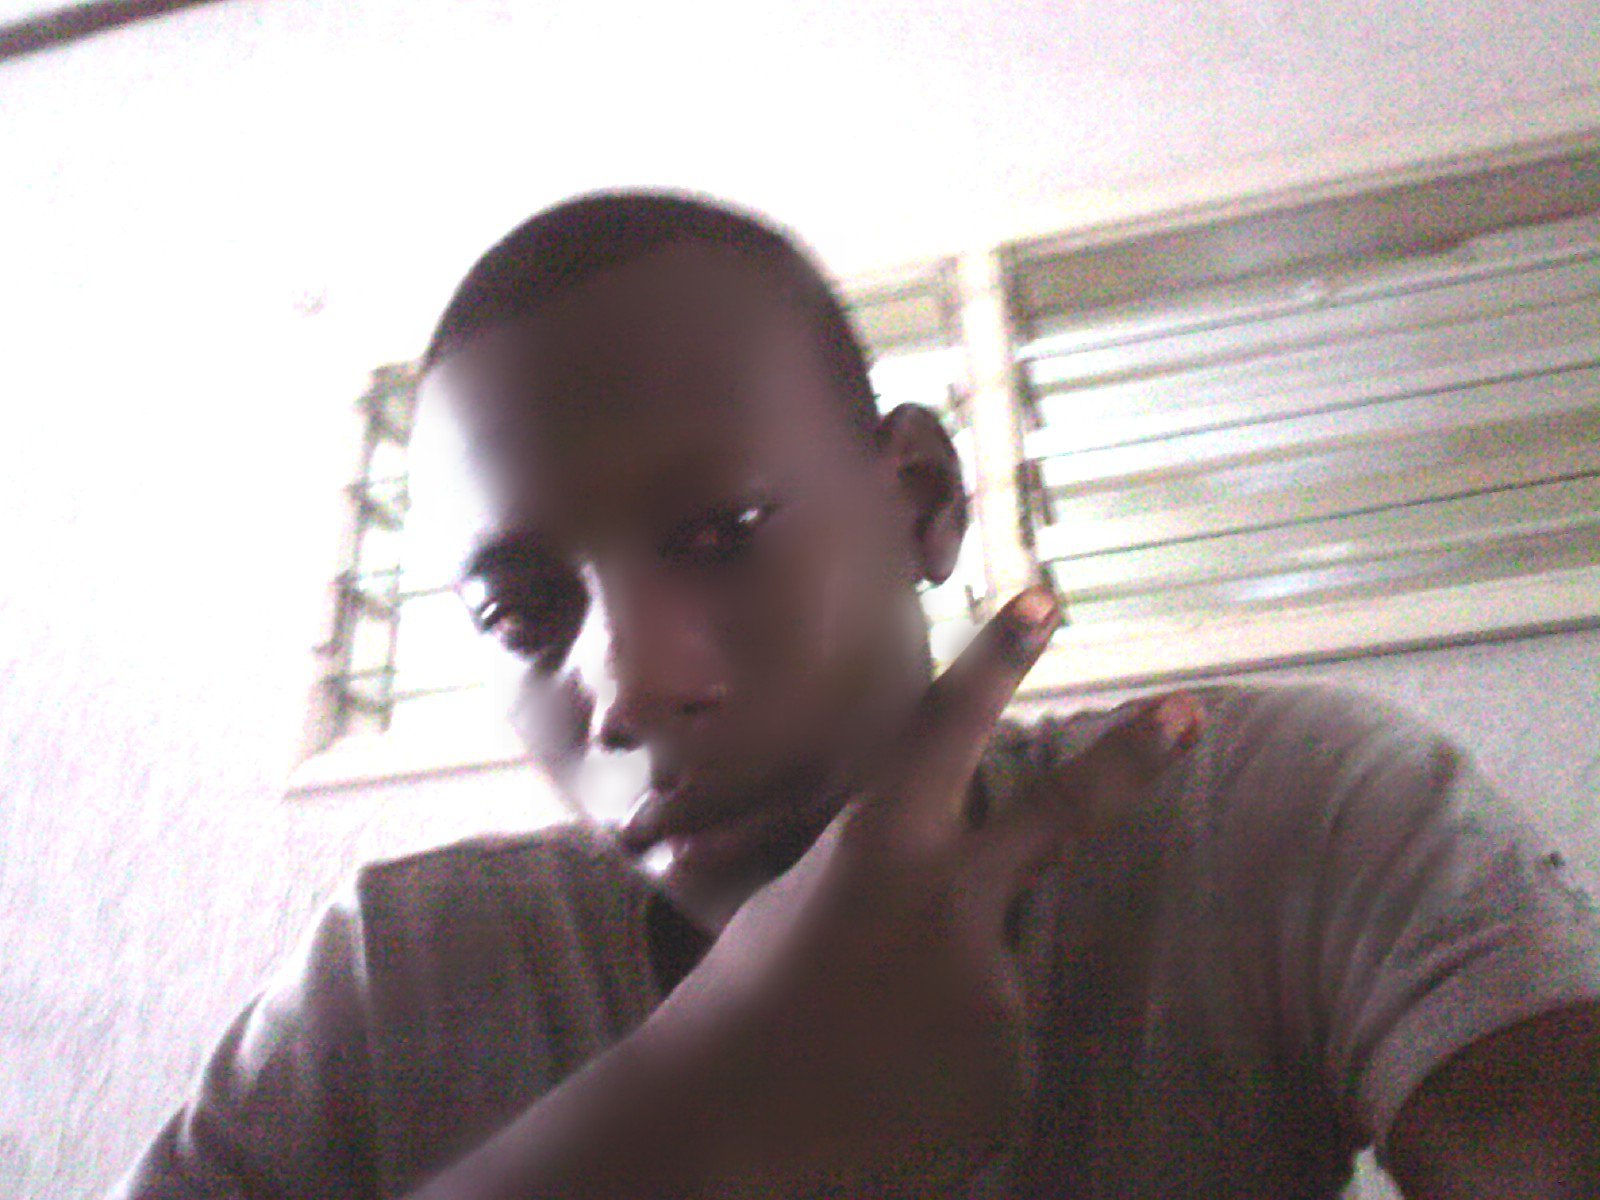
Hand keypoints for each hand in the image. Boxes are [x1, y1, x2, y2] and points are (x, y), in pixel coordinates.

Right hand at [642, 588, 1187, 1196]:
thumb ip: (878, 880)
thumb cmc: (741, 1008)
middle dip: (1129, 759)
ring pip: (992, 975)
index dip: (997, 660)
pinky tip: (898, 1094)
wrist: (728, 1132)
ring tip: (871, 1048)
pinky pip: (995, 1051)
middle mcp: (951, 901)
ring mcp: (991, 984)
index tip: (1046, 600)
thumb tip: (927, 884)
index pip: (944, 730)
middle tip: (1191, 713)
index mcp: (878, 845)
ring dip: (947, 1004)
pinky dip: (954, 1069)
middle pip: (1061, 815)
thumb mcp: (797, 909)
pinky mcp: (1010, 1067)